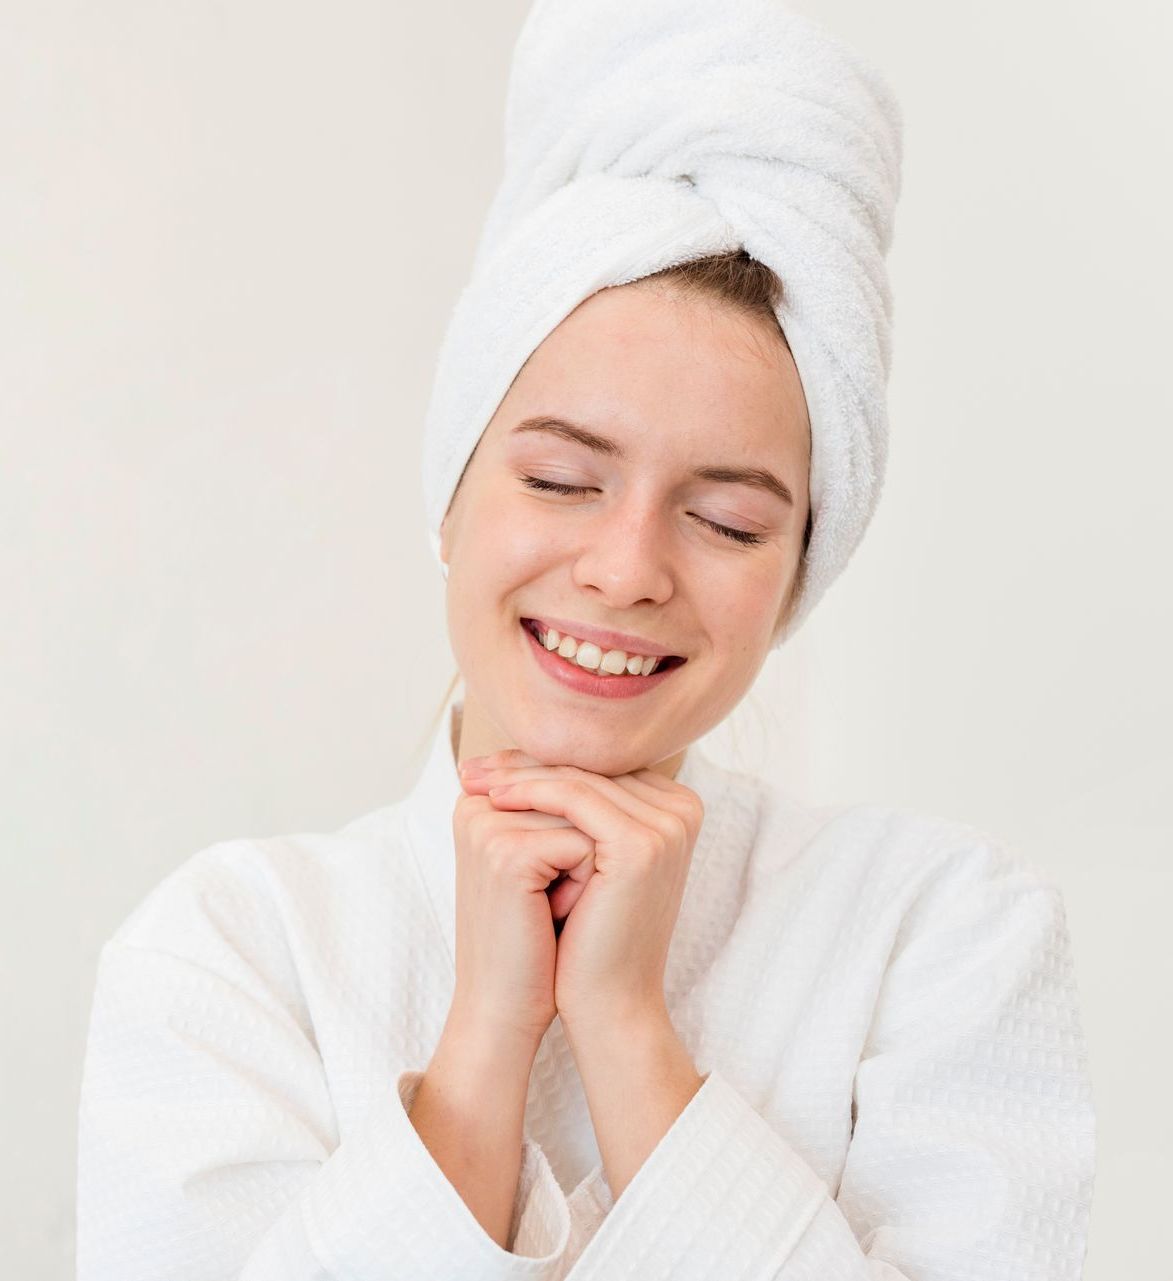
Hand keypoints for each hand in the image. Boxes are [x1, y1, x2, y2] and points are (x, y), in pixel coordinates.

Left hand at [459, 749, 703, 1031]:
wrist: (608, 1002)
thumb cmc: (590, 934)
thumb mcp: (588, 859)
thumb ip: (579, 807)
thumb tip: (522, 755)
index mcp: (677, 807)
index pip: (598, 767)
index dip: (539, 762)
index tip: (486, 765)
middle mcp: (683, 809)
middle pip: (589, 768)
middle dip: (523, 765)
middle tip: (468, 768)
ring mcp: (669, 825)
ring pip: (578, 779)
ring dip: (518, 776)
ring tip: (471, 782)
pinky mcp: (644, 843)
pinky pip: (575, 799)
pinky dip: (530, 793)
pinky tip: (494, 799)